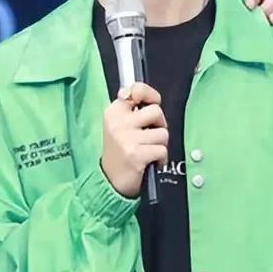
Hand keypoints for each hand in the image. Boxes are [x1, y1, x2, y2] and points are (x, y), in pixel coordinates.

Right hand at [100, 83, 168, 197]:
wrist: (110, 181)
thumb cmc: (120, 152)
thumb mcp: (119, 125)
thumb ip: (131, 108)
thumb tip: (143, 93)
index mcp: (113, 112)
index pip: (136, 90)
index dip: (150, 95)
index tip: (153, 101)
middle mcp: (118, 123)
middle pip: (156, 111)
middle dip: (159, 125)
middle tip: (149, 135)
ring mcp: (126, 139)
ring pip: (162, 133)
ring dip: (160, 144)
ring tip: (147, 150)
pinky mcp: (136, 154)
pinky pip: (163, 150)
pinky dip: (161, 158)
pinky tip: (150, 162)